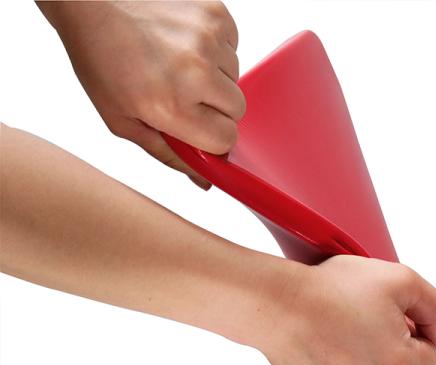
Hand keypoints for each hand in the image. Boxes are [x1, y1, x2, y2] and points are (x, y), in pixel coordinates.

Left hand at [37, 1, 244, 187]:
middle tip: (185, 95)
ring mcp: (208, 39)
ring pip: (236, 77)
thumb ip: (168, 154)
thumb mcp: (122, 121)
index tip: (200, 131)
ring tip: (180, 63)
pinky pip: (233, 46)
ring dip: (216, 77)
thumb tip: (205, 180)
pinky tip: (185, 42)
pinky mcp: (216, 12)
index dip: (214, 139)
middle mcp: (195, 72)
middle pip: (237, 110)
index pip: (226, 140)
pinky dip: (216, 49)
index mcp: (171, 105)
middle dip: (216, 109)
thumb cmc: (100, 57)